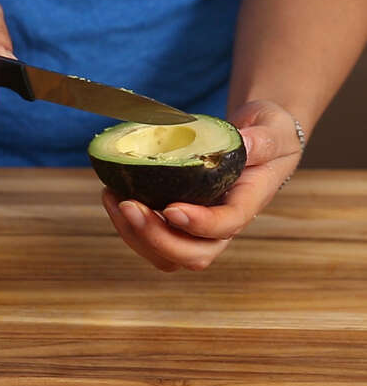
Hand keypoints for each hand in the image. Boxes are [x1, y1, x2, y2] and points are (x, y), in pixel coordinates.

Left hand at [101, 100, 303, 270]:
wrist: (255, 142)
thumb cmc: (267, 136)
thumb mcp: (274, 130)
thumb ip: (262, 140)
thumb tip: (244, 143)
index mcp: (247, 204)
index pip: (226, 226)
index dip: (199, 224)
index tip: (173, 209)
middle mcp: (221, 228)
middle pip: (191, 254)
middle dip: (156, 236)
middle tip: (128, 205)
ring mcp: (196, 231)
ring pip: (165, 255)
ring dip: (135, 234)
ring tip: (112, 199)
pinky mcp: (174, 225)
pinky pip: (149, 241)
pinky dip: (127, 225)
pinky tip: (111, 194)